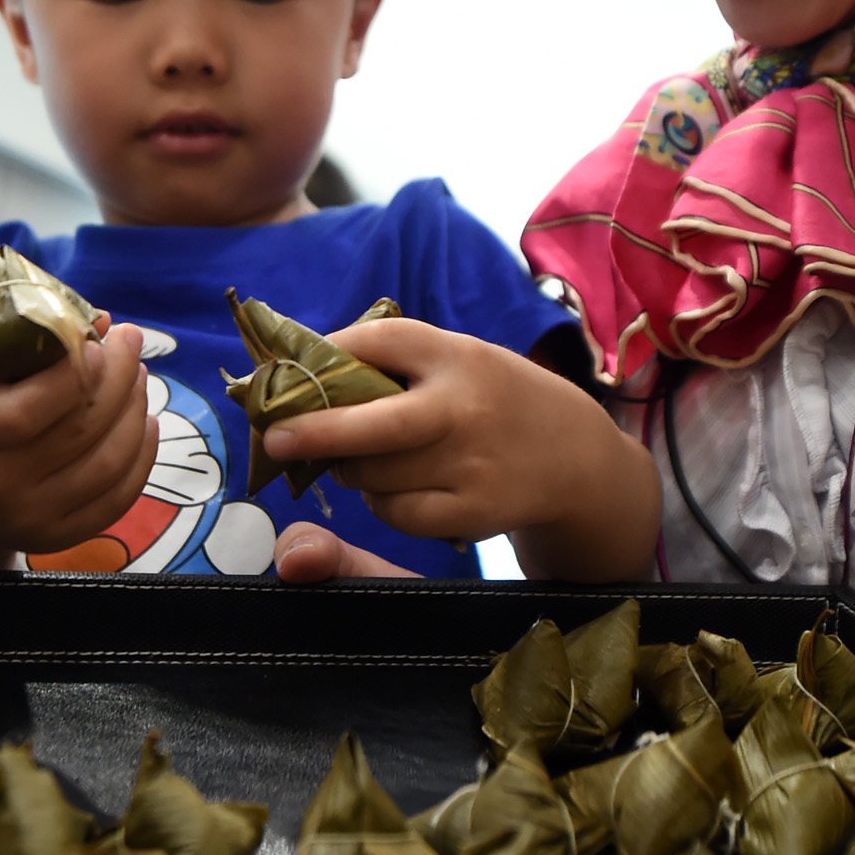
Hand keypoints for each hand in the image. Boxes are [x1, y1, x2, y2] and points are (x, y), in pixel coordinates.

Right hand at [0, 323, 158, 578]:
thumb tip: (102, 320)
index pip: (31, 409)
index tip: (100, 340)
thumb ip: (27, 347)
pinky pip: (117, 498)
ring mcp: (30, 519)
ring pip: (108, 463)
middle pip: (81, 430)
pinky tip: (144, 422)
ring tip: (137, 377)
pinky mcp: (57, 538)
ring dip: (135, 412)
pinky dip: (141, 456)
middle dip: (119, 378)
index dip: (76, 372)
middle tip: (130, 342)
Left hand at [256, 318, 656, 580]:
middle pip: (369, 423)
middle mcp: (463, 407)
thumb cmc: (496, 400)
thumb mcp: (462, 359)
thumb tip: (305, 369)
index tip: (291, 370)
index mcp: (458, 355)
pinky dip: (381, 503)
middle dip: (314, 431)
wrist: (577, 458)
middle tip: (276, 437)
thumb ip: (400, 360)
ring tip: (359, 460)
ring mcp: (468, 464)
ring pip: (374, 474)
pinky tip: (393, 488)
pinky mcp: (471, 512)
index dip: (328, 354)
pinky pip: (396, 512)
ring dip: (350, 470)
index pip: (380, 341)